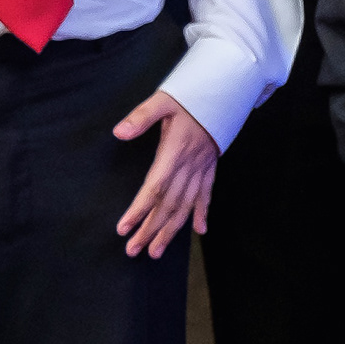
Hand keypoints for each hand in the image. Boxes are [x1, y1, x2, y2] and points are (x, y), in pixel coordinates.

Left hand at [110, 91, 219, 257]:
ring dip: (171, 231)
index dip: (139, 210)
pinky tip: (199, 231)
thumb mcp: (163, 100)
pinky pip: (207, 194)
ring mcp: (202, 169)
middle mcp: (189, 166)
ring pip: (186, 206)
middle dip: (151, 230)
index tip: (124, 228)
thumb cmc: (191, 96)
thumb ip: (141, 117)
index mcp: (175, 152)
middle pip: (168, 205)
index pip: (154, 188)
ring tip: (156, 251)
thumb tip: (119, 132)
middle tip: (134, 251)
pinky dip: (202, 213)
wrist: (225, 92)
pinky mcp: (211, 166)